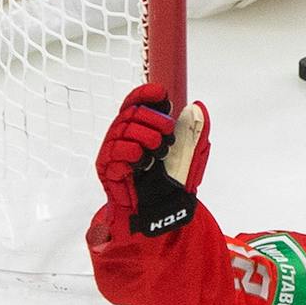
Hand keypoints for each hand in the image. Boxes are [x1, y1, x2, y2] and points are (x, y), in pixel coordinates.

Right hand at [96, 83, 209, 232]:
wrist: (164, 211)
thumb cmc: (173, 181)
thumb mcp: (191, 153)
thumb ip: (196, 130)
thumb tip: (198, 107)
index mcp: (139, 128)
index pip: (134, 102)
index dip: (145, 94)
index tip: (162, 93)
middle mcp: (122, 136)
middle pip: (131, 112)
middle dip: (155, 119)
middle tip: (170, 136)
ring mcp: (113, 151)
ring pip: (123, 128)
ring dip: (148, 138)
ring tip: (159, 153)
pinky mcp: (107, 168)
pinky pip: (116, 151)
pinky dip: (134, 153)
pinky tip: (144, 162)